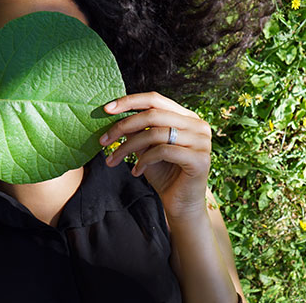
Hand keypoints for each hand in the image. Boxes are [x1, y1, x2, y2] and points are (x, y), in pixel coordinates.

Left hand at [98, 92, 211, 219]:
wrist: (181, 205)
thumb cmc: (165, 175)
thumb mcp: (147, 148)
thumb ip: (138, 130)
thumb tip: (114, 113)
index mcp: (187, 117)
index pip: (156, 99)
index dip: (130, 101)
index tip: (107, 109)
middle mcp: (198, 125)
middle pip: (153, 114)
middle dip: (124, 126)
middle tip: (103, 140)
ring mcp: (201, 141)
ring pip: (156, 133)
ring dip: (128, 147)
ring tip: (113, 159)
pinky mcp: (199, 159)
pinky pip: (163, 151)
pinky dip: (144, 160)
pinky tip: (136, 171)